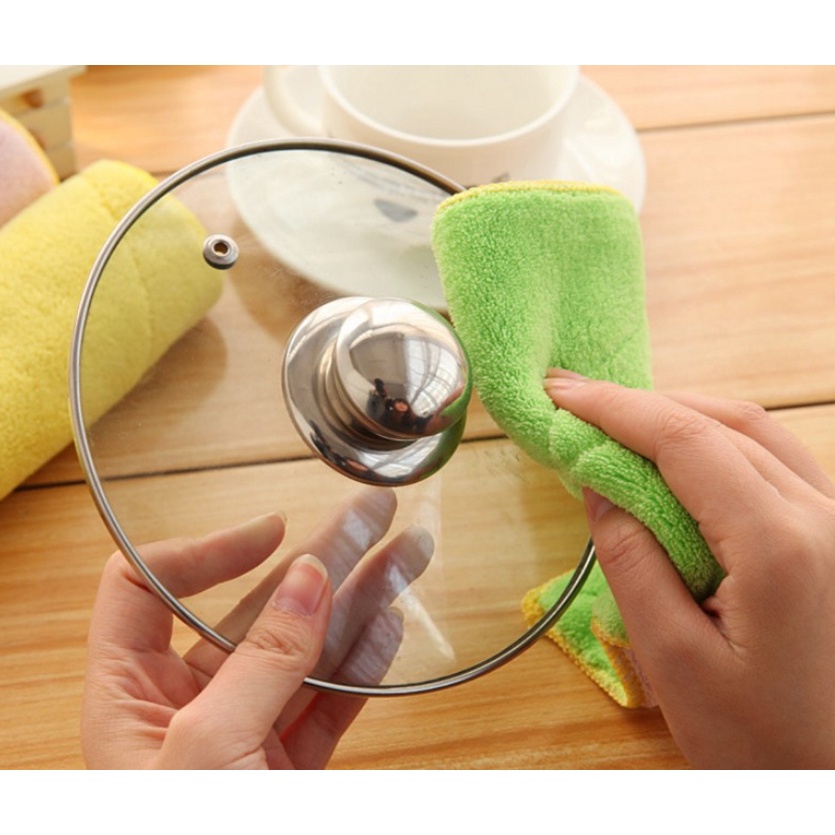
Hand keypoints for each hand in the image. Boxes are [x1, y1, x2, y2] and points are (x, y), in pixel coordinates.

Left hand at [81, 487, 432, 768]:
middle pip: (256, 607)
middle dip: (322, 557)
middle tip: (374, 515)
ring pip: (309, 648)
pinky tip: (391, 619)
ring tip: (409, 553)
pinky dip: (365, 660)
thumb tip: (306, 578)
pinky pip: (332, 698)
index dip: (203, 550)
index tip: (272, 532)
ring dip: (361, 598)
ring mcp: (246, 732)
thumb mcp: (208, 752)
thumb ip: (262, 660)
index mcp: (132, 693)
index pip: (147, 588)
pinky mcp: (290, 765)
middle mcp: (189, 704)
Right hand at [544, 369, 834, 767]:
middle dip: (641, 406)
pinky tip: (678, 456)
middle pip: (722, 424)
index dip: (615, 408)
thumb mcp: (673, 660)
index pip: (686, 440)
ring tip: (618, 423)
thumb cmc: (758, 741)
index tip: (560, 393)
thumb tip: (598, 484)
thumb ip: (631, 560)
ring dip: (680, 416)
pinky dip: (716, 441)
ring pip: (755, 432)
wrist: (831, 779)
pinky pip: (774, 460)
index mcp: (778, 544)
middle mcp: (823, 515)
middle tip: (577, 405)